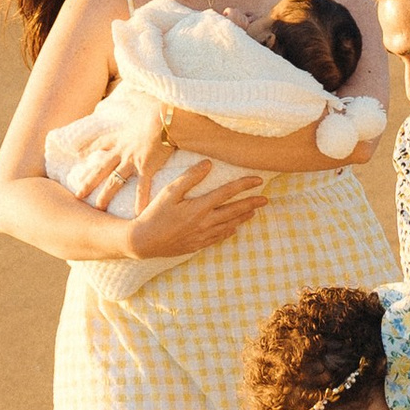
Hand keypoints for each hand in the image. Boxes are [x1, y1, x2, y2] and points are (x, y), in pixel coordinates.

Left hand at [73, 102, 170, 208]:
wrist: (166, 117)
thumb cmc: (155, 107)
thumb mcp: (141, 99)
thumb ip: (134, 96)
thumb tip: (131, 88)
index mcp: (121, 135)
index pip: (101, 142)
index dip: (89, 147)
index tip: (78, 152)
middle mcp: (123, 150)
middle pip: (101, 168)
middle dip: (88, 181)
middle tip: (77, 193)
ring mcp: (133, 161)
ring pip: (115, 181)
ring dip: (106, 195)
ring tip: (98, 208)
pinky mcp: (146, 168)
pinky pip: (142, 188)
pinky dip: (141, 202)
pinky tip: (137, 215)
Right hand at [122, 155, 264, 256]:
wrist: (143, 242)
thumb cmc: (154, 214)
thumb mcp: (169, 192)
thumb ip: (190, 178)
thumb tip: (208, 164)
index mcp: (199, 208)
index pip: (227, 193)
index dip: (244, 185)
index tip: (258, 180)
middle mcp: (205, 223)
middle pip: (234, 211)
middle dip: (251, 204)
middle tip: (266, 199)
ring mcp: (203, 236)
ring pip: (229, 225)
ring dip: (243, 217)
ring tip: (253, 211)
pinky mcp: (198, 245)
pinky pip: (219, 237)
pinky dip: (229, 231)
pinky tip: (234, 228)